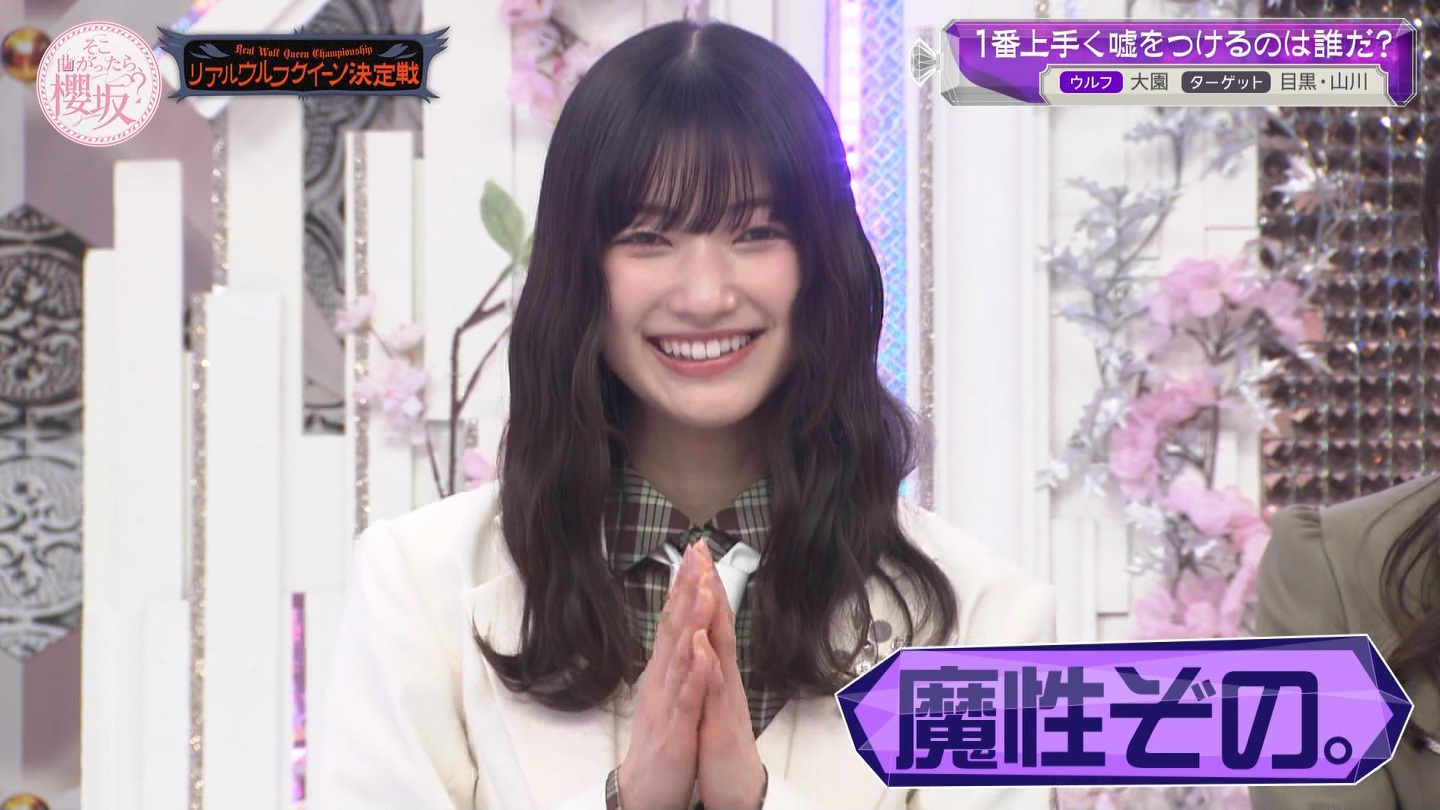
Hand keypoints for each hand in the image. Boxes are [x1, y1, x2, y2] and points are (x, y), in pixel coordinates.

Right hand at [618, 541, 718, 809]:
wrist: (645, 789)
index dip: (683, 585)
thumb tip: (679, 626)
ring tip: (701, 590)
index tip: (693, 552)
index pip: (674, 619)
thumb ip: (673, 658)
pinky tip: (702, 653)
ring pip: (681, 656)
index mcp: (664, 670)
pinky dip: (695, 675)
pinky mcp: (676, 730)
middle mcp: (663, 680)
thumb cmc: (661, 740)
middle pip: (674, 627)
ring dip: (691, 621)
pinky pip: (687, 699)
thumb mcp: (667, 692)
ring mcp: (668, 703)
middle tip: (695, 553)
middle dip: (686, 589)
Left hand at [695, 561, 767, 809]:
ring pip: (719, 650)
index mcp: (716, 669)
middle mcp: (723, 676)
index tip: (695, 551)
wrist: (736, 787)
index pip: (710, 619)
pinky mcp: (720, 723)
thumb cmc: (720, 743)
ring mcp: (724, 698)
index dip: (703, 584)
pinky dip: (708, 667)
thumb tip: (701, 632)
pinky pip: (714, 692)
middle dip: (710, 585)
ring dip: (714, 616)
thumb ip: (708, 663)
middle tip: (702, 549)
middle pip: (719, 623)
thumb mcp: (710, 695)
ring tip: (706, 582)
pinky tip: (703, 645)